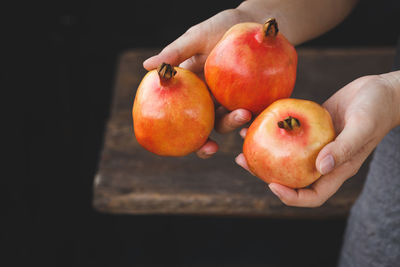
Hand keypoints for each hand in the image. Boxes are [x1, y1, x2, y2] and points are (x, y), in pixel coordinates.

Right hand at [143, 9, 252, 158]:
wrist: (255, 21)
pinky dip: (255, 115)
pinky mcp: (254, 97)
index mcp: (193, 90)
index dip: (180, 135)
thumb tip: (148, 66)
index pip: (182, 116)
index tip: (180, 145)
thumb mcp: (196, 37)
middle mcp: (210, 99)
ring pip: (228, 120)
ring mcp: (232, 99)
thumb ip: (175, 52)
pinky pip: (253, 111)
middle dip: (205, 144)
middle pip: (204, 127)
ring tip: (243, 114)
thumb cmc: (221, 27)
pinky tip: (257, 114)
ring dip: (233, 124)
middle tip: (211, 147)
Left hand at [236, 72, 399, 206]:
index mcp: (337, 169)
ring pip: (286, 158)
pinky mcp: (311, 129)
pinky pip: (289, 136)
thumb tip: (321, 167)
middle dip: (266, 176)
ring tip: (242, 145)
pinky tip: (256, 122)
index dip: (292, 197)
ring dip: (264, 154)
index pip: (313, 196)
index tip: (272, 185)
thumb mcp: (363, 126)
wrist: (380, 90)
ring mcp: (316, 146)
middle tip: (243, 163)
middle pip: (292, 179)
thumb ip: (344, 148)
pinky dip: (273, 133)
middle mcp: (323, 161)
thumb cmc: (377, 109)